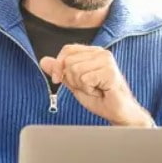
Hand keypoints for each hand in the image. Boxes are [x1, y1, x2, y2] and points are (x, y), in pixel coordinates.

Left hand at [39, 44, 154, 126]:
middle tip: (88, 87)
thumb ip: (60, 71)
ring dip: (82, 86)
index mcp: (93, 52)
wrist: (118, 112)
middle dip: (73, 80)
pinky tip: (100, 91)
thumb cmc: (100, 98)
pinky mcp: (110, 72)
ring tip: (95, 89)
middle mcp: (101, 53)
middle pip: (68, 61)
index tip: (58, 80)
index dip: (58, 65)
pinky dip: (89, 90)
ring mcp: (107, 61)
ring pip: (75, 70)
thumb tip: (44, 60)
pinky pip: (85, 79)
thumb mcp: (74, 83)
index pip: (67, 50)